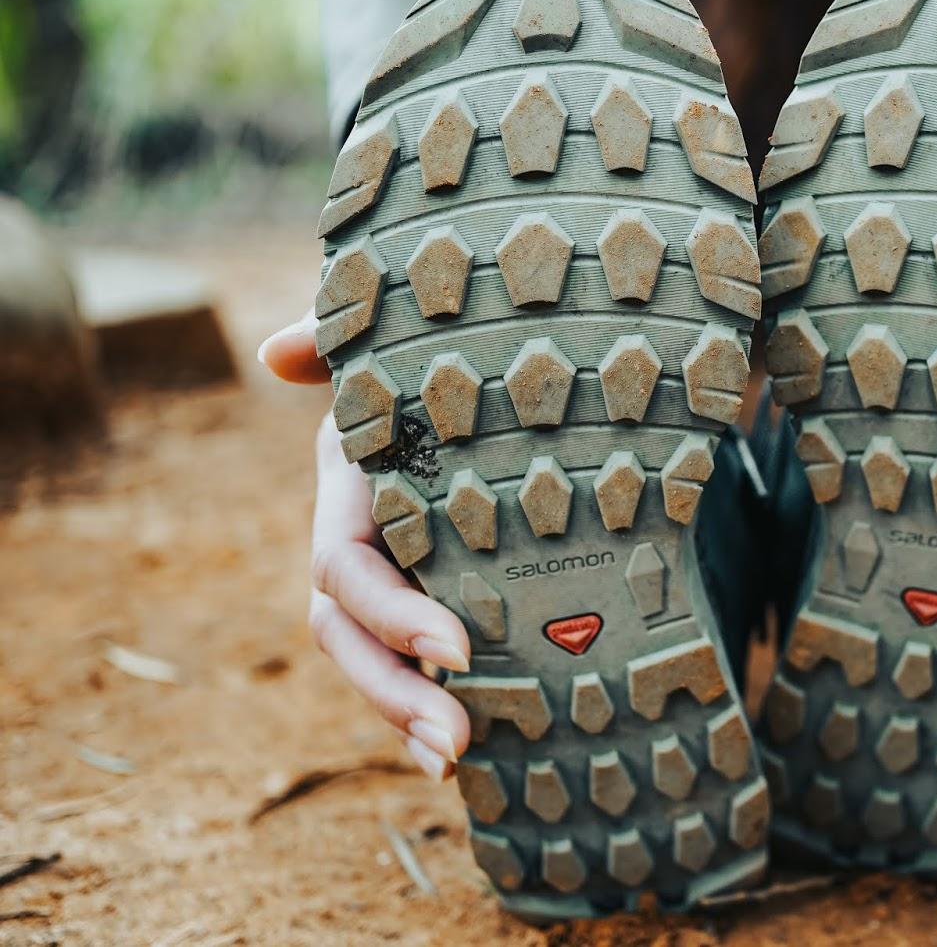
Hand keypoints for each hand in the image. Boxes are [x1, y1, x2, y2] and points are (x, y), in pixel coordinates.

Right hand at [260, 314, 472, 779]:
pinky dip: (429, 707)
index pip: (345, 566)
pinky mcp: (438, 588)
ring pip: (372, 659)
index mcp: (351, 481)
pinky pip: (414, 661)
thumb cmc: (445, 342)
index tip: (456, 649)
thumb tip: (276, 351)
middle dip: (391, 693)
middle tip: (454, 741)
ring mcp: (395, 566)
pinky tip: (472, 755)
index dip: (389, 612)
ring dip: (405, 716)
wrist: (503, 355)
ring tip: (456, 760)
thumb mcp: (398, 336)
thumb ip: (341, 333)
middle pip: (348, 635)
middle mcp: (363, 533)